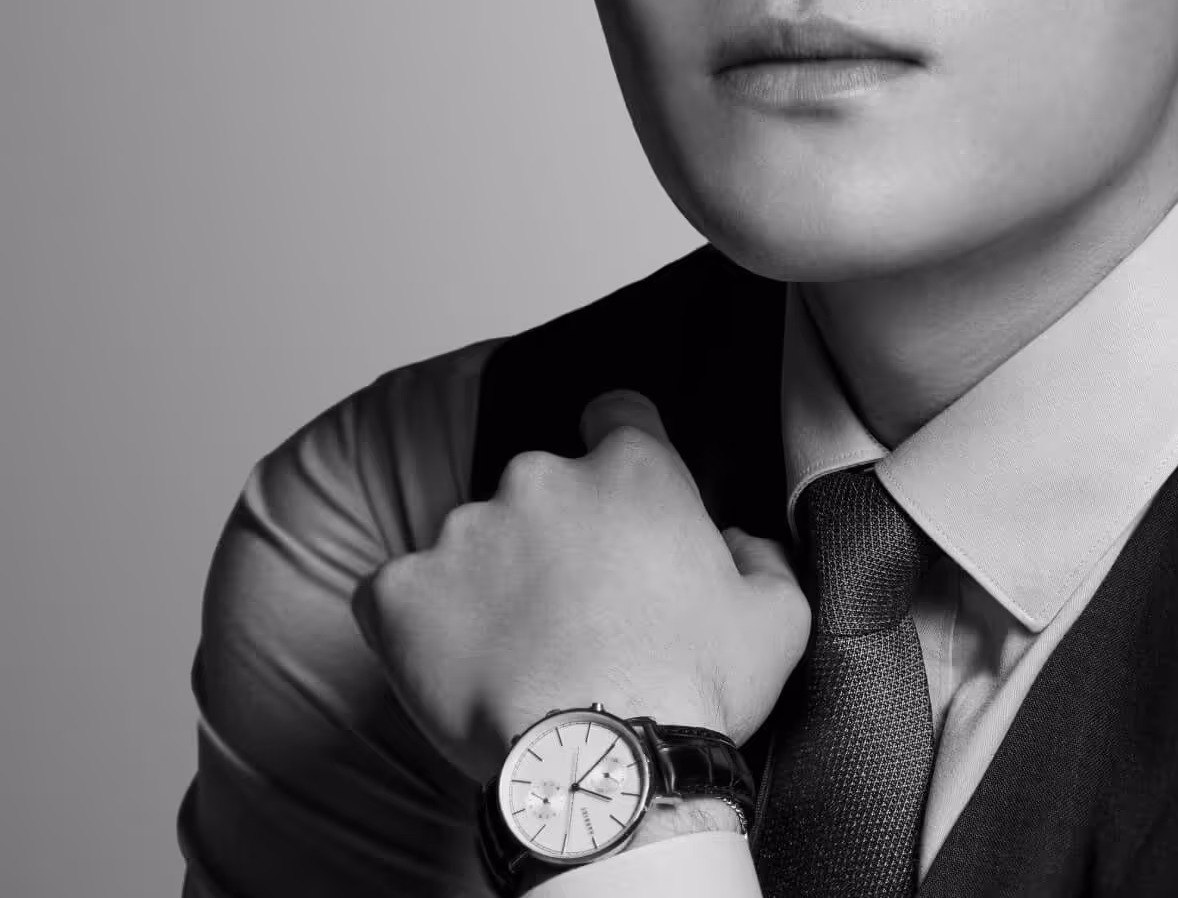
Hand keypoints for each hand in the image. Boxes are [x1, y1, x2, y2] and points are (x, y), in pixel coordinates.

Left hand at [353, 389, 809, 781]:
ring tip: (515, 652)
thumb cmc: (691, 692)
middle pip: (541, 482)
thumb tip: (738, 543)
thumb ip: (762, 557)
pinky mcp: (404, 591)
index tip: (616, 495)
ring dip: (488, 580)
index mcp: (632, 471)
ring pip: (471, 539)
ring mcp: (467, 531)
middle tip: (572, 607)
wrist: (601, 769)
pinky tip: (453, 663)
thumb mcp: (778, 617)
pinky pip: (396, 591)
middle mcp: (544, 479)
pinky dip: (417, 621)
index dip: (617, 447)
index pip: (615, 411)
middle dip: (552, 532)